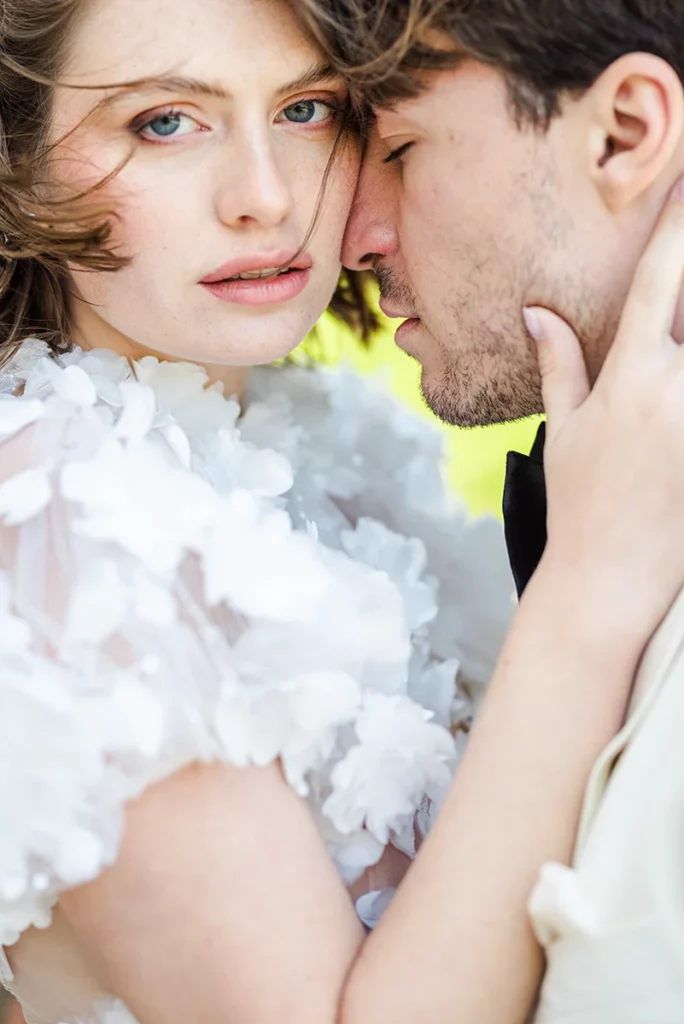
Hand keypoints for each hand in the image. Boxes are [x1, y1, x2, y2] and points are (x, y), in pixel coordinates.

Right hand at [524, 176, 683, 648]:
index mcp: (630, 377)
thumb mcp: (562, 431)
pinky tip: (680, 391)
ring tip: (675, 353)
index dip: (677, 221)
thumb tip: (538, 314)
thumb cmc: (580, 505)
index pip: (658, 280)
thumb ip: (560, 364)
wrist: (608, 580)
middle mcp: (676, 391)